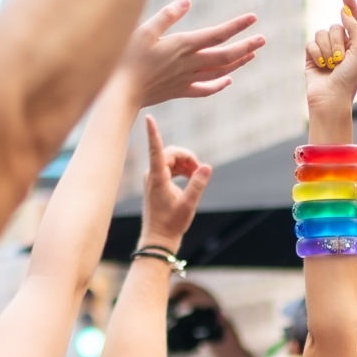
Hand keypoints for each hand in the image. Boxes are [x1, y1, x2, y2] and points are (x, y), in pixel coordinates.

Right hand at [122, 0, 264, 107]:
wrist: (120, 92)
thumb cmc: (126, 57)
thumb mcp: (144, 30)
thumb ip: (167, 15)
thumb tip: (188, 0)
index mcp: (183, 46)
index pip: (217, 34)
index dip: (237, 26)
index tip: (253, 18)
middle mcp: (189, 63)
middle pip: (226, 56)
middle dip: (246, 46)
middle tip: (263, 39)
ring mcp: (186, 79)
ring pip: (220, 72)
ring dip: (238, 63)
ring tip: (252, 54)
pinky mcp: (179, 91)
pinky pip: (205, 89)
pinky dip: (220, 84)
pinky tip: (229, 80)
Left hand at [139, 114, 211, 250]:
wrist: (158, 238)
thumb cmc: (171, 223)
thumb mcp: (189, 204)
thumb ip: (198, 184)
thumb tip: (207, 167)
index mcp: (158, 177)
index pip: (156, 150)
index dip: (154, 132)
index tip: (149, 117)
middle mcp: (152, 174)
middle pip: (171, 153)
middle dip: (188, 157)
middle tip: (200, 172)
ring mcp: (153, 177)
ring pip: (171, 159)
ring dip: (187, 164)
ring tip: (197, 177)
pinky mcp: (156, 181)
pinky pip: (170, 167)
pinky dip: (182, 170)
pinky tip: (190, 179)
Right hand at [305, 0, 356, 138]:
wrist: (331, 98)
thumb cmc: (350, 78)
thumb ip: (355, 28)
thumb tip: (345, 11)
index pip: (353, 19)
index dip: (350, 4)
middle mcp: (341, 44)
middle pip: (335, 26)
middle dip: (337, 42)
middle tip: (340, 61)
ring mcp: (326, 49)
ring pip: (321, 32)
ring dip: (327, 50)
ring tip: (331, 66)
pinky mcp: (311, 55)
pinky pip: (310, 42)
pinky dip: (316, 54)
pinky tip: (320, 67)